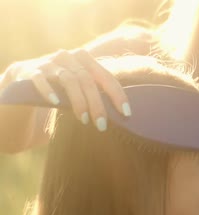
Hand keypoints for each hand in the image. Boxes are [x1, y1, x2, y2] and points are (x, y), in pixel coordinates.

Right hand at [5, 49, 130, 130]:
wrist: (22, 78)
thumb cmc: (60, 87)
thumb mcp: (80, 85)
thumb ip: (97, 91)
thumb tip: (125, 114)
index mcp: (84, 59)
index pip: (106, 77)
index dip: (117, 94)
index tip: (126, 113)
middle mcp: (68, 57)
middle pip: (88, 80)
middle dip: (97, 104)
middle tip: (103, 125)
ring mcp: (48, 63)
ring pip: (69, 80)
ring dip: (78, 102)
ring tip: (84, 120)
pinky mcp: (30, 71)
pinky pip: (41, 80)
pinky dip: (49, 90)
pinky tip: (56, 103)